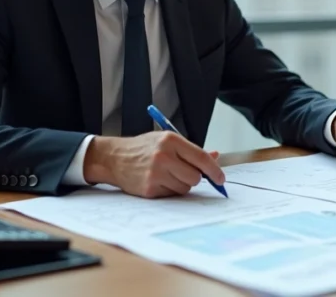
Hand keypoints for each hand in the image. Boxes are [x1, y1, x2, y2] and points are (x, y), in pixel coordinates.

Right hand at [82, 132, 224, 197]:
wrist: (115, 158)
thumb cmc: (143, 148)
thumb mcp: (166, 140)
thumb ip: (191, 150)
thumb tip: (215, 156)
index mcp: (170, 140)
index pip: (201, 158)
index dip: (215, 170)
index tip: (221, 179)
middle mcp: (163, 156)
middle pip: (195, 177)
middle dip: (194, 178)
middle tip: (184, 172)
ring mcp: (155, 174)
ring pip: (185, 188)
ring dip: (181, 184)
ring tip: (167, 174)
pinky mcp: (149, 189)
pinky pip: (172, 195)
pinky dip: (169, 190)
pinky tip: (158, 181)